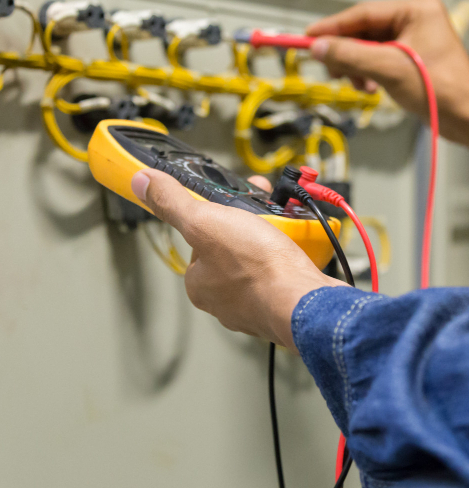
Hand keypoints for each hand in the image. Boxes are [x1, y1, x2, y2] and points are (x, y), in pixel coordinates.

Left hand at [131, 170, 340, 351]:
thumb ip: (173, 203)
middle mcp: (225, 299)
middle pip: (232, 249)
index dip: (217, 216)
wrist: (306, 301)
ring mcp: (256, 304)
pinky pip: (283, 275)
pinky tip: (298, 251)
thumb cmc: (257, 269)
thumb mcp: (205, 222)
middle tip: (265, 214)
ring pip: (260, 262)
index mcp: (200, 283)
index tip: (233, 204)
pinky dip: (290, 260)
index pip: (200, 240)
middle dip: (249, 226)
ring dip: (272, 240)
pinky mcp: (283, 304)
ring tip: (284, 230)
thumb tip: (143, 183)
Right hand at [307, 0, 468, 183]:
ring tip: (358, 84)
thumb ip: (351, 55)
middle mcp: (416, 20)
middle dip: (348, 52)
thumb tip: (319, 48)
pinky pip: (380, 61)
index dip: (333, 27)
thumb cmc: (442, 89)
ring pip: (370, 48)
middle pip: (365, 31)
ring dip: (358, 66)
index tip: (309, 37)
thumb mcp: (389, 68)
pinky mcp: (413, 60)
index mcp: (417, 9)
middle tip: (332, 68)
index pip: (364, 13)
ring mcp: (415, 40)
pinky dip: (369, 73)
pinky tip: (371, 87)